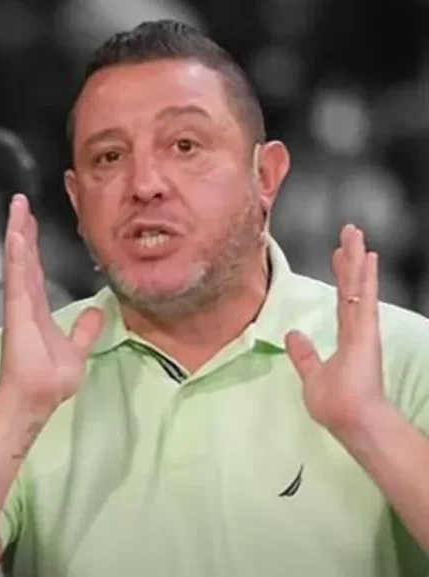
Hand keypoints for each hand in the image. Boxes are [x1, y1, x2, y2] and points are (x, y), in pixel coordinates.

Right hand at [0, 194, 103, 412]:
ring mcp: (19, 303)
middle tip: (19, 203)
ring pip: (19, 259)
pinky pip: (18, 275)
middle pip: (24, 257)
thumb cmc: (49, 381)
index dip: (32, 245)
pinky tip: (16, 232)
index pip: (36, 269)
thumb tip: (96, 312)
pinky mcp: (17, 309)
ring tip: (16, 206)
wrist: (36, 398)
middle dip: (22, 229)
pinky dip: (16, 253)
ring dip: (17, 231)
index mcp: (37, 309)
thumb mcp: (76, 349)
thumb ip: (85, 330)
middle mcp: (25, 302)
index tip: (30, 222)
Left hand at [286, 224, 386, 433]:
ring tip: (354, 233)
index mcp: (347, 339)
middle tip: (349, 231)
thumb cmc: (336, 406)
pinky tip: (366, 256)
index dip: (342, 277)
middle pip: (353, 287)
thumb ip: (304, 355)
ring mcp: (364, 329)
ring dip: (356, 259)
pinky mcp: (366, 332)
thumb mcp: (312, 377)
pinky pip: (364, 298)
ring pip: (359, 286)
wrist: (352, 421)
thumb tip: (291, 335)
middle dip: (350, 259)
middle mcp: (358, 330)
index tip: (338, 255)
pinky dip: (364, 276)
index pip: (344, 301)